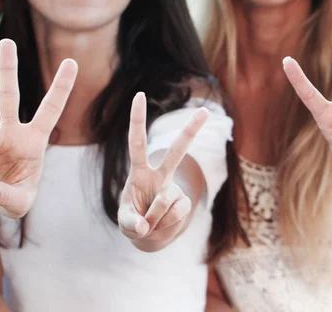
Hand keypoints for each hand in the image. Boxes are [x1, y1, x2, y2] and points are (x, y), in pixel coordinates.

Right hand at [0, 39, 77, 217]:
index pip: (50, 109)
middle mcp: (10, 132)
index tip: (72, 61)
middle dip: (7, 70)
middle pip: (7, 97)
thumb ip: (8, 196)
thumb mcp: (20, 202)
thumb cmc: (14, 193)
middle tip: (6, 42)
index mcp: (34, 139)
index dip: (60, 87)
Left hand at [118, 92, 207, 244]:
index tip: (139, 95)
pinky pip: (173, 216)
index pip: (137, 143)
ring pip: (163, 202)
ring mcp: (173, 189)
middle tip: (206, 111)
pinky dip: (163, 226)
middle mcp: (159, 176)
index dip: (137, 120)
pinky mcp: (184, 203)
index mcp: (139, 172)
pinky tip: (161, 225)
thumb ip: (130, 223)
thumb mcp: (125, 222)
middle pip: (176, 152)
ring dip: (151, 220)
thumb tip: (144, 227)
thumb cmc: (134, 221)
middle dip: (190, 131)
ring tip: (149, 224)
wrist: (152, 236)